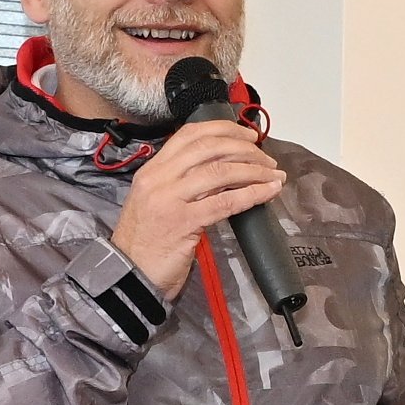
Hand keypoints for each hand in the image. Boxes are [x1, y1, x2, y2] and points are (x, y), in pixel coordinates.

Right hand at [108, 119, 284, 283]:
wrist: (130, 275)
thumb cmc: (147, 242)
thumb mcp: (159, 202)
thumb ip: (183, 183)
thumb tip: (224, 169)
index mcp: (153, 169)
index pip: (190, 134)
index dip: (224, 129)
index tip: (247, 135)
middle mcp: (159, 178)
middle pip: (209, 148)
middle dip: (245, 149)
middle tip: (267, 158)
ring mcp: (170, 199)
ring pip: (220, 172)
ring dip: (254, 170)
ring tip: (274, 176)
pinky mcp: (183, 222)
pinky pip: (225, 202)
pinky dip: (252, 194)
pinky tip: (267, 193)